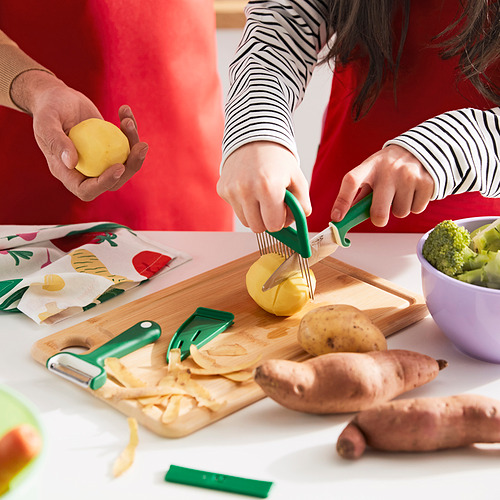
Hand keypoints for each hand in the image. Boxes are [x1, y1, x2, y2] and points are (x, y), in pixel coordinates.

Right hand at [11, 70, 147, 200]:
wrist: (56, 97)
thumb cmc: (47, 109)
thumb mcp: (46, 122)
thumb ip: (56, 141)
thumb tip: (71, 162)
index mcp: (68, 173)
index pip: (87, 190)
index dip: (105, 183)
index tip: (118, 166)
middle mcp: (86, 171)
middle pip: (115, 181)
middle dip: (132, 166)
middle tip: (142, 146)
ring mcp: (100, 160)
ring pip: (125, 163)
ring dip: (133, 144)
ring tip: (128, 121)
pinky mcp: (110, 147)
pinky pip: (126, 145)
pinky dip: (129, 130)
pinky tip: (125, 112)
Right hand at [217, 141, 310, 232]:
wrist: (254, 137)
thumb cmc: (277, 159)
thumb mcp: (298, 178)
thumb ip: (302, 204)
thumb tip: (299, 222)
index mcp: (268, 187)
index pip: (274, 225)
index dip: (281, 221)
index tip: (282, 211)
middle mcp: (246, 189)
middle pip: (258, 228)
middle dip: (267, 220)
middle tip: (272, 205)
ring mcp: (232, 190)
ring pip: (245, 221)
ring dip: (255, 214)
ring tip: (261, 197)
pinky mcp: (222, 190)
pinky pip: (235, 209)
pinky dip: (244, 204)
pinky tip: (249, 189)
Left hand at [330, 144, 434, 226]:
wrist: (423, 148)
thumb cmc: (389, 167)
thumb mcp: (372, 172)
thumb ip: (359, 194)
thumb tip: (344, 218)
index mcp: (370, 166)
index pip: (351, 182)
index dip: (342, 201)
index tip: (336, 218)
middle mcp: (388, 170)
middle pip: (378, 211)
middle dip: (379, 219)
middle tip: (380, 213)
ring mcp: (409, 175)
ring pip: (400, 213)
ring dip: (399, 208)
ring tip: (402, 191)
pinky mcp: (426, 182)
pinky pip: (416, 210)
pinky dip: (415, 204)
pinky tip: (414, 190)